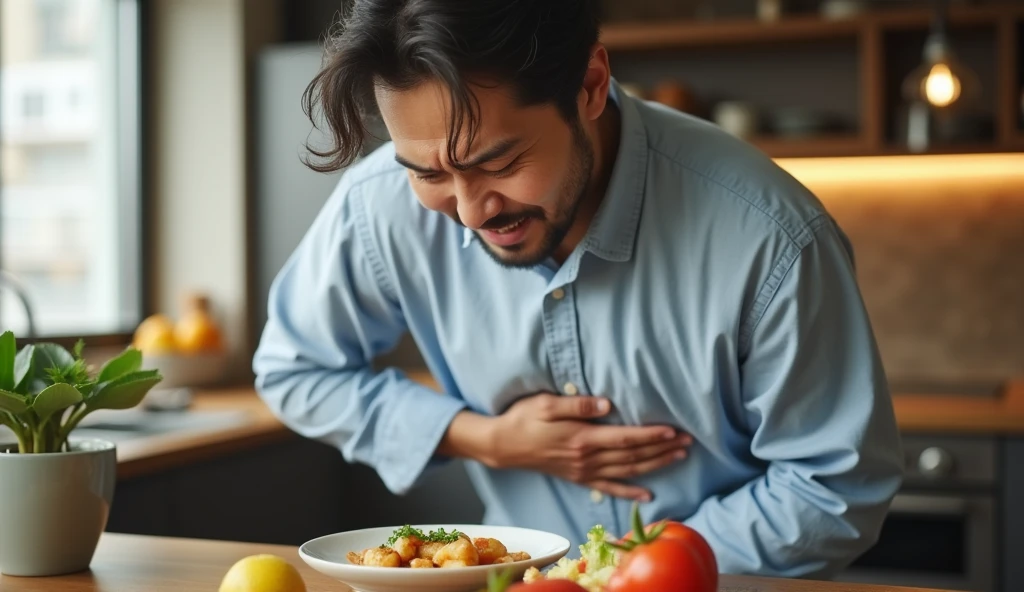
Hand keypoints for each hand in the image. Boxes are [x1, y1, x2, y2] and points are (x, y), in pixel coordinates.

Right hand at [488, 394, 690, 500]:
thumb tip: (608, 404)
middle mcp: (586, 459)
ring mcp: (583, 471)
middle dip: (662, 449)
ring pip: (627, 471)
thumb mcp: (546, 404)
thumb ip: (578, 404)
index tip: (673, 431)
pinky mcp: (578, 478)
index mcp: (582, 438)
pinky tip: (648, 494)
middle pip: (632, 456)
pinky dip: (630, 493)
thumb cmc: (523, 419)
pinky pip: (609, 488)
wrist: (503, 445)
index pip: (625, 438)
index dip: (651, 436)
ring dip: (655, 465)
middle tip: (688, 442)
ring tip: (678, 457)